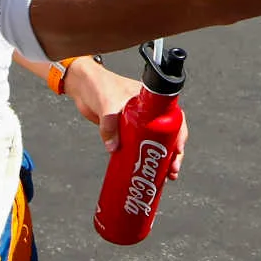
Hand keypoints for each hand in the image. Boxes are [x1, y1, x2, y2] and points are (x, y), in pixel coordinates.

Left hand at [62, 58, 185, 178]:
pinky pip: (139, 147)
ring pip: (155, 143)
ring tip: (165, 176)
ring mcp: (137, 123)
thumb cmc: (99, 84)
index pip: (173, 117)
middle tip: (172, 170)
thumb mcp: (107, 104)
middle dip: (173, 154)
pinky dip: (143, 159)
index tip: (178, 149)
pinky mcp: (124, 131)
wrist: (81, 85)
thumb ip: (110, 125)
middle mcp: (148, 112)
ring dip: (161, 160)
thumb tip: (114, 148)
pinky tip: (145, 171)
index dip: (179, 134)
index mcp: (151, 101)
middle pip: (168, 135)